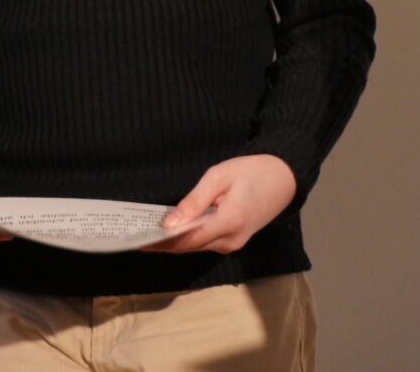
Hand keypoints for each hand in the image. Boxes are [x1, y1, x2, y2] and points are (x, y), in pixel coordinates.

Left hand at [143, 154, 296, 254]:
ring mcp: (234, 243)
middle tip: (134, 237)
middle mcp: (230, 240)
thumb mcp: (219, 177)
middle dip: (162, 244)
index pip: (186, 240)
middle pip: (189, 248)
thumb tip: (170, 224)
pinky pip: (205, 242)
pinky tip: (172, 231)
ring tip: (147, 233)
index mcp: (228, 222)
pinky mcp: (235, 240)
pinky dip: (187, 239)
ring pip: (196, 247)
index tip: (137, 240)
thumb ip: (194, 201)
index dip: (160, 243)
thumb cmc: (251, 170)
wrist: (284, 177)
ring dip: (173, 243)